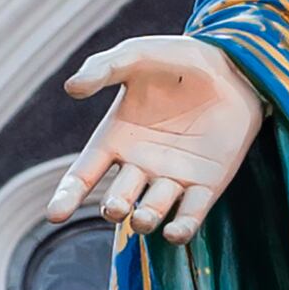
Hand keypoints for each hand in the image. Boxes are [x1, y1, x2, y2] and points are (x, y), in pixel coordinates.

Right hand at [49, 36, 269, 244]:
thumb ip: (104, 68)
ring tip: (143, 218)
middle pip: (118, 197)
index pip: (84, 174)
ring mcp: (174, 177)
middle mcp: (141, 164)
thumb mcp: (137, 56)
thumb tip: (71, 88)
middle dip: (114, 207)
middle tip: (115, 207)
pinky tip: (174, 233)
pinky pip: (191, 214)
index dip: (68, 195)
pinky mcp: (207, 184)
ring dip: (146, 219)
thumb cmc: (178, 59)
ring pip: (153, 210)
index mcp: (116, 138)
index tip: (54, 214)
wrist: (233, 65)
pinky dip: (182, 228)